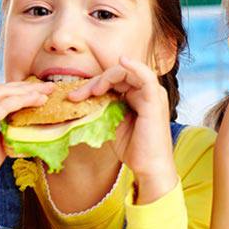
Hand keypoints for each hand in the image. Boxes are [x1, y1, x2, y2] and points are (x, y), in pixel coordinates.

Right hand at [0, 81, 52, 205]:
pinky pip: (4, 106)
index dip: (17, 90)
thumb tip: (26, 120)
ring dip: (27, 91)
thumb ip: (5, 127)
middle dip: (25, 86)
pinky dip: (23, 100)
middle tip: (48, 86)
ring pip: (2, 94)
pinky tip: (37, 100)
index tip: (38, 90)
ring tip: (47, 92)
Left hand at [69, 57, 175, 201]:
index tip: (74, 97)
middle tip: (76, 96)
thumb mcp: (113, 123)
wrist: (149, 167)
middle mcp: (147, 92)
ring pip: (127, 73)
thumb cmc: (134, 148)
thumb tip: (83, 99)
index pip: (114, 80)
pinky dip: (135, 66)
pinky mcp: (154, 101)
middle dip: (95, 82)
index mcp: (138, 96)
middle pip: (118, 75)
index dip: (93, 84)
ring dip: (105, 78)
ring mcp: (152, 95)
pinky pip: (146, 77)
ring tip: (91, 91)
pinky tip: (123, 61)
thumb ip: (104, 108)